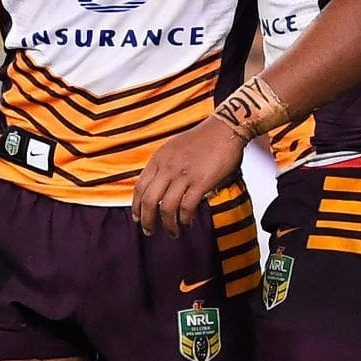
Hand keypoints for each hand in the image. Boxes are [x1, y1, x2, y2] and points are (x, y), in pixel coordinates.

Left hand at [132, 117, 244, 236]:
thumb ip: (164, 165)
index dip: (136, 206)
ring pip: (166, 207)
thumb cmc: (202, 139)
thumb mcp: (174, 148)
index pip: (140, 187)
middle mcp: (168, 167)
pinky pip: (187, 207)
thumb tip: (157, 186)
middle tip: (149, 231)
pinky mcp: (201, 181)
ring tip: (173, 232)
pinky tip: (188, 223)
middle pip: (149, 200)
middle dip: (147, 220)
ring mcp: (184, 174)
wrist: (224, 128)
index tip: (138, 217)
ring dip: (168, 225)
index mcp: (159, 158)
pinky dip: (185, 219)